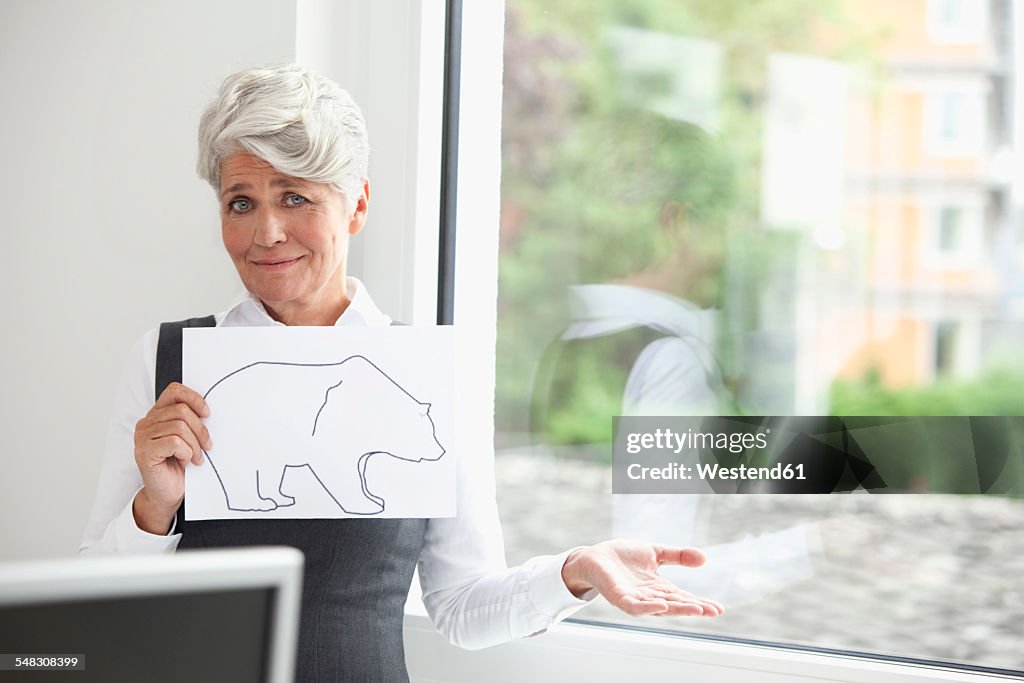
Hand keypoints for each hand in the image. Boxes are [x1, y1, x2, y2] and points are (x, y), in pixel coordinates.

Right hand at [132, 382, 210, 530]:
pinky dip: (186, 453)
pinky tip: (185, 461)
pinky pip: (174, 443)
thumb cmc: (178, 465)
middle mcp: (146, 423)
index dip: (194, 399)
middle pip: (181, 411)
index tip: (207, 414)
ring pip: (180, 427)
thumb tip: (208, 410)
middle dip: (200, 430)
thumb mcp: (188, 438)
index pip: (174, 391)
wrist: (168, 493)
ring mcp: (142, 437)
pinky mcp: (144, 451)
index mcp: (157, 415)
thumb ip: (190, 421)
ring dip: (195, 445)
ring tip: (196, 457)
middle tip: (207, 446)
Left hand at [561, 539, 723, 616]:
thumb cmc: (623, 556)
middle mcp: (649, 596)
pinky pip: (634, 606)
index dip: (700, 602)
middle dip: (694, 608)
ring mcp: (634, 598)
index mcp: (658, 587)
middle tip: (713, 611)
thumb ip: (678, 556)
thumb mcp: (655, 553)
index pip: (683, 597)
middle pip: (675, 604)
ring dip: (677, 609)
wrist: (594, 555)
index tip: (718, 608)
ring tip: (696, 609)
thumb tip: (704, 558)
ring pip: (658, 607)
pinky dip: (648, 607)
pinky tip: (661, 605)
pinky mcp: (619, 597)